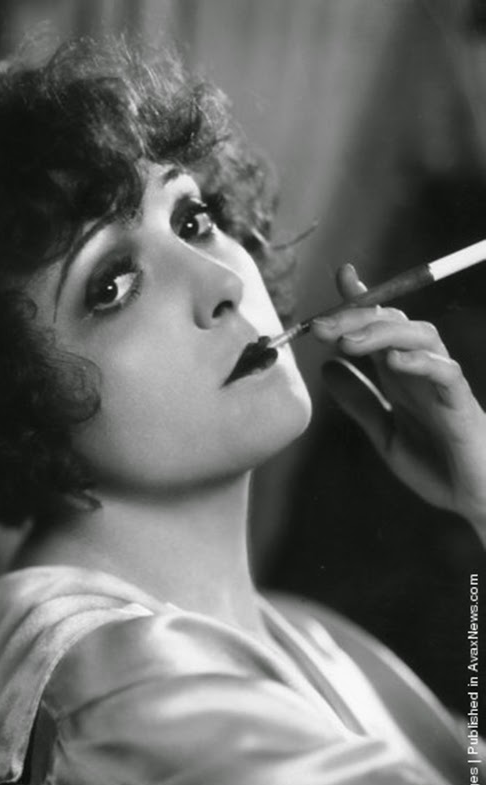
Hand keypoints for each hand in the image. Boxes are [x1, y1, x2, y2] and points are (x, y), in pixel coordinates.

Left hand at [311, 264, 485, 544]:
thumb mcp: (385, 432)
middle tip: (320, 327)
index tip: (341, 277)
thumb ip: (359, 401)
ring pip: (422, 336)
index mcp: (401, 374)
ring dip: (382, 332)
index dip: (362, 299)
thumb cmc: (436, 465)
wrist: (474, 499)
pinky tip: (394, 361)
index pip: (380, 325)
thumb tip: (326, 367)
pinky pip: (446, 373)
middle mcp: (421, 370)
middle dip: (356, 317)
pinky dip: (421, 362)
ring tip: (348, 342)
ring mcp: (443, 384)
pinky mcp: (461, 405)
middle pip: (394, 322)